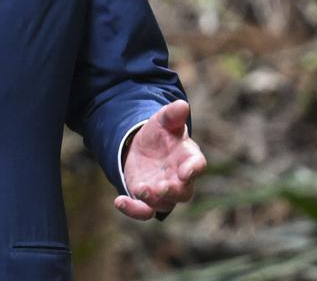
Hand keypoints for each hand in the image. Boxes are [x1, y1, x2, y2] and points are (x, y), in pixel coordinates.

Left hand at [115, 99, 206, 219]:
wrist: (145, 147)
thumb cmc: (161, 134)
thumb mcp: (163, 121)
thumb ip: (172, 115)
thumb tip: (182, 105)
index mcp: (189, 158)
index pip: (197, 166)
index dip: (194, 169)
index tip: (187, 171)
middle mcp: (180, 180)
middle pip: (183, 192)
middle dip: (173, 191)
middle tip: (162, 187)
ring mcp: (163, 191)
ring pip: (163, 204)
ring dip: (152, 200)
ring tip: (140, 189)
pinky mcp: (146, 198)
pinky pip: (143, 211)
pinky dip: (132, 210)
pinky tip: (118, 201)